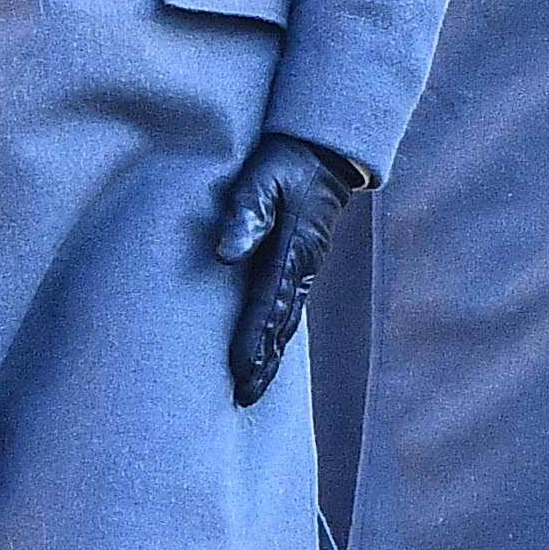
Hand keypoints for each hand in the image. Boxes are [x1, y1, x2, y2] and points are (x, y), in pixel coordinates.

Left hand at [219, 131, 366, 403]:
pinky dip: (276, 336)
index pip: (268, 306)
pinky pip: (287, 309)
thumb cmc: (284, 162)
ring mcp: (304, 269)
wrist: (322, 151)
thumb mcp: (261, 178)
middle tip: (243, 399)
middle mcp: (301, 267)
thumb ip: (245, 214)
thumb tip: (226, 256)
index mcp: (292, 251)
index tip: (239, 373)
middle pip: (280, 326)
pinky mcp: (300, 265)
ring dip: (271, 355)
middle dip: (264, 363)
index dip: (253, 342)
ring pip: (286, 322)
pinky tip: (265, 352)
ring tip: (251, 388)